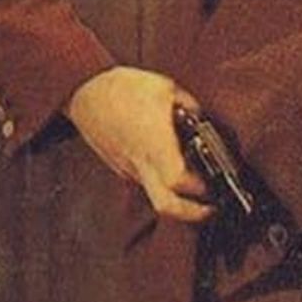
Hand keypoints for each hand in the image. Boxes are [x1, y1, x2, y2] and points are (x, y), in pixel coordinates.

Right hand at [65, 66, 212, 222]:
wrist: (84, 92)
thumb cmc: (124, 88)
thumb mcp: (168, 89)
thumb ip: (192, 110)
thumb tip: (207, 126)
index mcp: (153, 142)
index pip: (177, 180)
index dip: (200, 187)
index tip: (217, 182)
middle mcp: (140, 162)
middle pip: (166, 206)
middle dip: (193, 213)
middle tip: (213, 206)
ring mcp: (129, 169)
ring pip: (157, 197)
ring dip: (180, 198)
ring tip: (200, 183)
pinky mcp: (123, 170)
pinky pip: (148, 184)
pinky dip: (165, 184)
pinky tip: (176, 167)